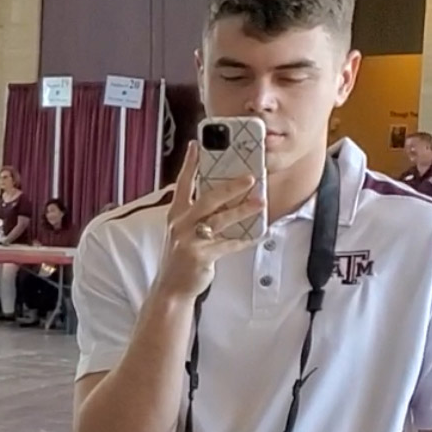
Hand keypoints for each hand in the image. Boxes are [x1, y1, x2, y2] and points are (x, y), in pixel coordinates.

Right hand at [155, 142, 265, 300]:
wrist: (171, 287)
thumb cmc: (181, 256)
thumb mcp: (183, 231)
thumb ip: (199, 214)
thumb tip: (226, 196)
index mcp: (176, 214)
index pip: (182, 183)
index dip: (190, 163)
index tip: (197, 144)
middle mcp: (180, 224)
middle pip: (206, 199)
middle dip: (228, 186)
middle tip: (249, 177)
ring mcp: (188, 240)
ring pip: (219, 220)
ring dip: (241, 210)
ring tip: (260, 203)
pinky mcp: (199, 256)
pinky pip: (227, 244)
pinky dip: (244, 239)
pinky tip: (258, 234)